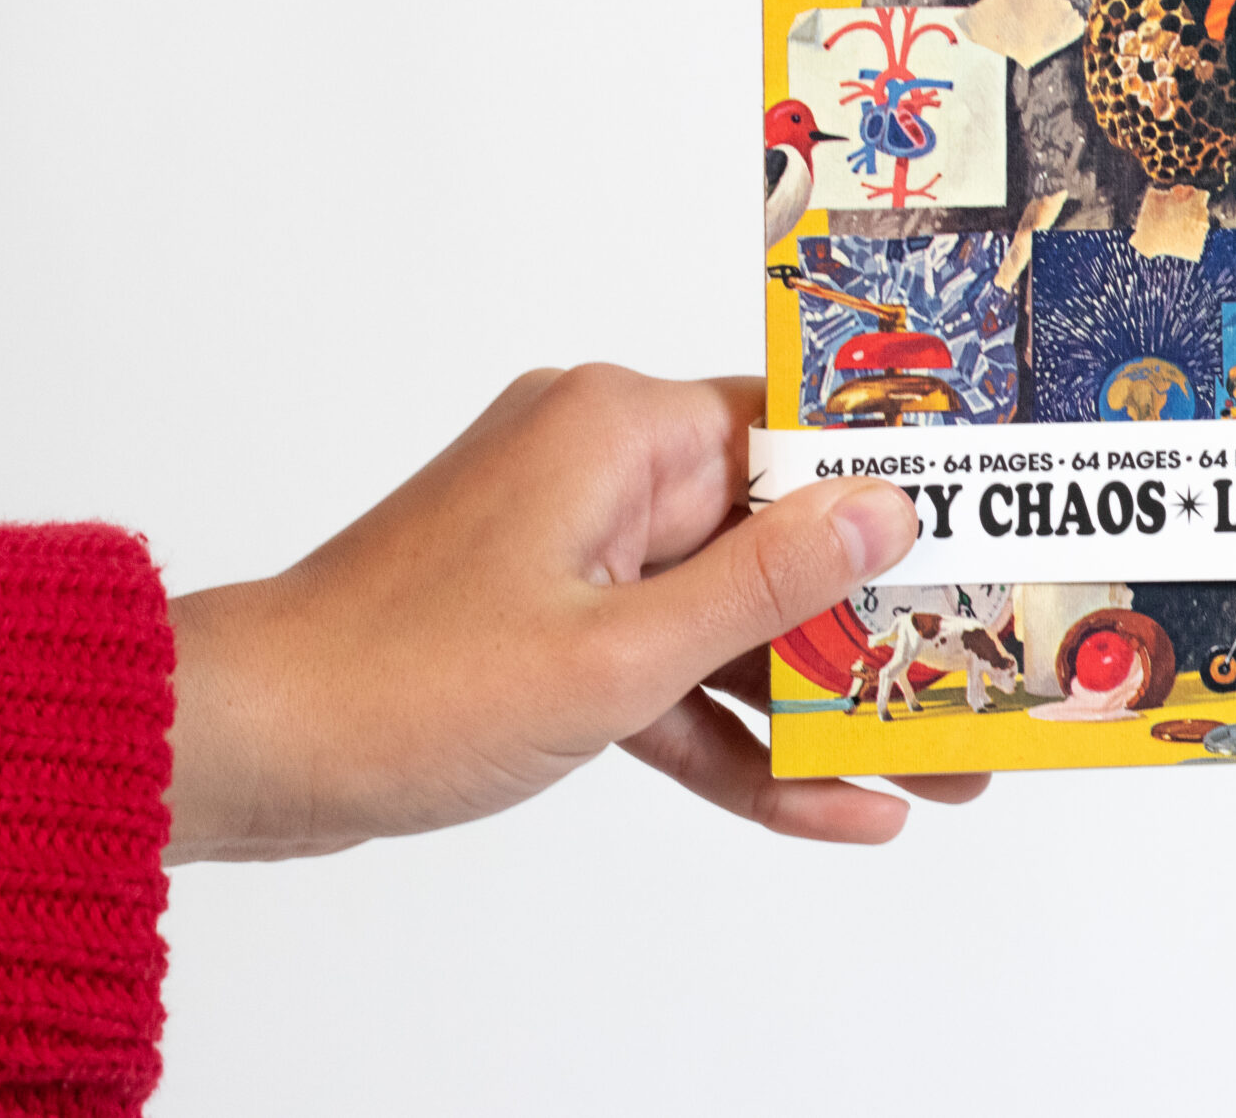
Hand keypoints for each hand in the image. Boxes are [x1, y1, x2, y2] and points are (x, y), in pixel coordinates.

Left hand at [162, 365, 985, 860]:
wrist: (245, 751)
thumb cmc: (401, 684)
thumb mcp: (619, 650)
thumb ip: (765, 584)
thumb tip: (885, 509)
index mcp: (618, 429)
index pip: (799, 434)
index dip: (899, 487)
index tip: (989, 529)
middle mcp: (604, 468)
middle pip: (780, 538)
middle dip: (876, 629)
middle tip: (978, 688)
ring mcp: (579, 550)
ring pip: (733, 617)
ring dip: (819, 700)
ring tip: (937, 767)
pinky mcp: (557, 623)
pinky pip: (673, 668)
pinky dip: (732, 732)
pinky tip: (828, 805)